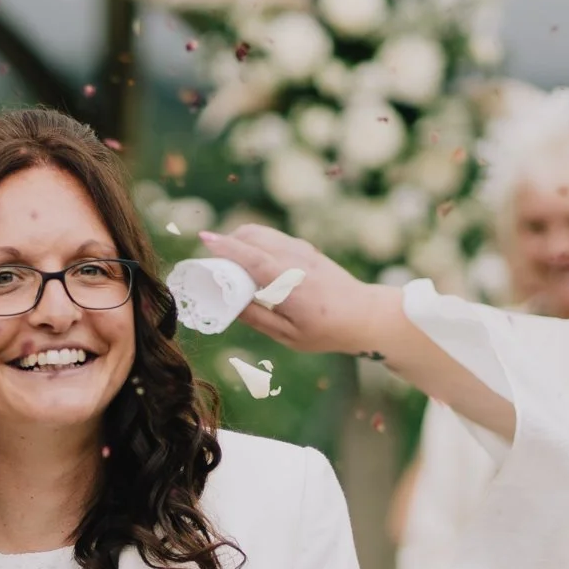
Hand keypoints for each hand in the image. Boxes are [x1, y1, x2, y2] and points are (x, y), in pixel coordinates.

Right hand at [198, 225, 408, 357]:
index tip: (203, 239)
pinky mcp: (306, 249)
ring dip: (241, 240)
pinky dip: (255, 242)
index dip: (226, 247)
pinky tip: (253, 261)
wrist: (365, 315)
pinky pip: (272, 238)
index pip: (251, 257)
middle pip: (252, 236)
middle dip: (227, 241)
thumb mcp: (287, 335)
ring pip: (262, 233)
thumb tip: (228, 303)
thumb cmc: (325, 331)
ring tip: (230, 261)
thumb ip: (256, 317)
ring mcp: (302, 251)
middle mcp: (294, 260)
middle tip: (213, 260)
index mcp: (288, 284)